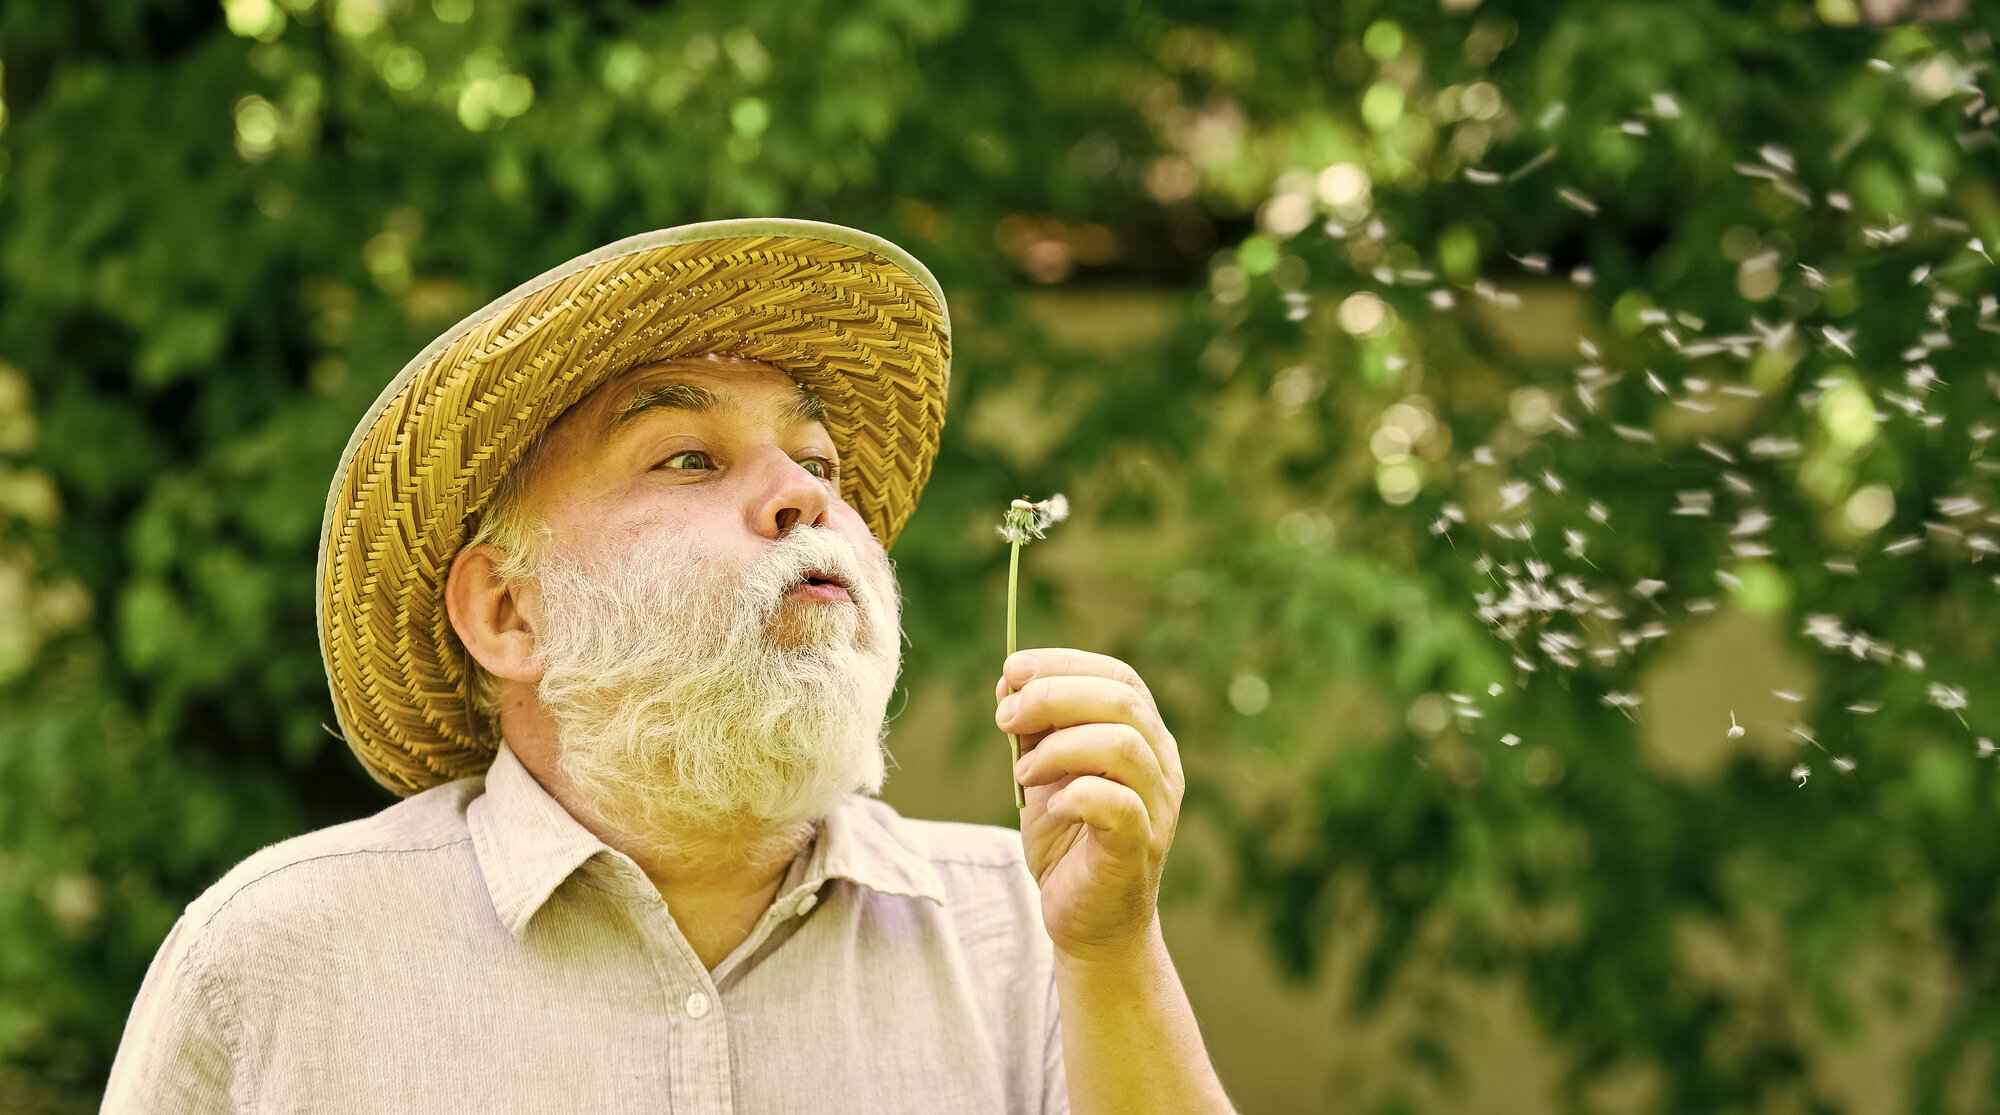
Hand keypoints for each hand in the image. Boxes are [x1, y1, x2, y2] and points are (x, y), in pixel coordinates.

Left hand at [995, 648, 1185, 963]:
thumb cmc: (1067, 840)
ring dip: (1059, 747)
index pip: (1119, 677)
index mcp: (1144, 737)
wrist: (1088, 921)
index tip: (1012, 671)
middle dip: (1053, 697)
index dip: (1064, 664)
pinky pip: (1119, 805)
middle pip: (1122, 701)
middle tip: (1005, 718)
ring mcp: (1158, 807)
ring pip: (1123, 745)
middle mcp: (1162, 765)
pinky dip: (1076, 794)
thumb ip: (1034, 728)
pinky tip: (1050, 806)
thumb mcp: (1043, 771)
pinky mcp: (1140, 848)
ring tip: (1023, 773)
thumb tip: (1009, 680)